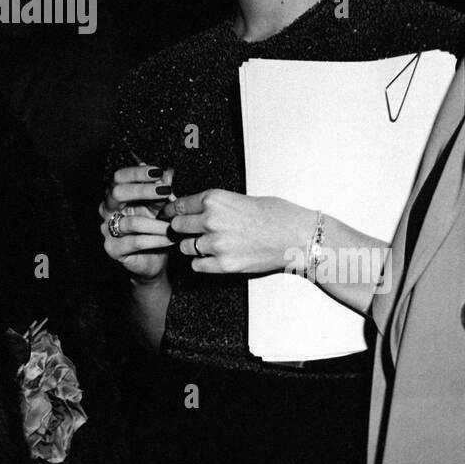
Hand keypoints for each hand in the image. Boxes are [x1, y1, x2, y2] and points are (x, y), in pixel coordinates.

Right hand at [99, 165, 174, 282]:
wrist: (153, 259)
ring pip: (131, 222)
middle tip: (165, 190)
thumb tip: (168, 172)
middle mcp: (107, 210)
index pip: (119, 177)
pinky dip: (156, 240)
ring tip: (174, 224)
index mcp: (115, 195)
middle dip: (143, 190)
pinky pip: (136, 242)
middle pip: (117, 193)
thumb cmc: (154, 228)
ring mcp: (107, 229)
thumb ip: (161, 190)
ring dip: (157, 223)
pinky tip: (170, 238)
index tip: (157, 171)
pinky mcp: (113, 249)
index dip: (137, 172)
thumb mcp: (160, 206)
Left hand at [164, 190, 312, 274]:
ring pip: (185, 247)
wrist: (297, 236)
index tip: (167, 215)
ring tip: (209, 244)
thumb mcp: (240, 197)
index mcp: (214, 199)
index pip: (178, 206)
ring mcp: (216, 244)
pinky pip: (197, 265)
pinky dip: (202, 262)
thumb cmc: (276, 214)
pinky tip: (214, 257)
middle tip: (189, 231)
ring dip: (192, 246)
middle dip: (181, 229)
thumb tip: (195, 208)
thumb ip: (215, 204)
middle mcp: (211, 220)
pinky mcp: (224, 265)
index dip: (170, 211)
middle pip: (176, 227)